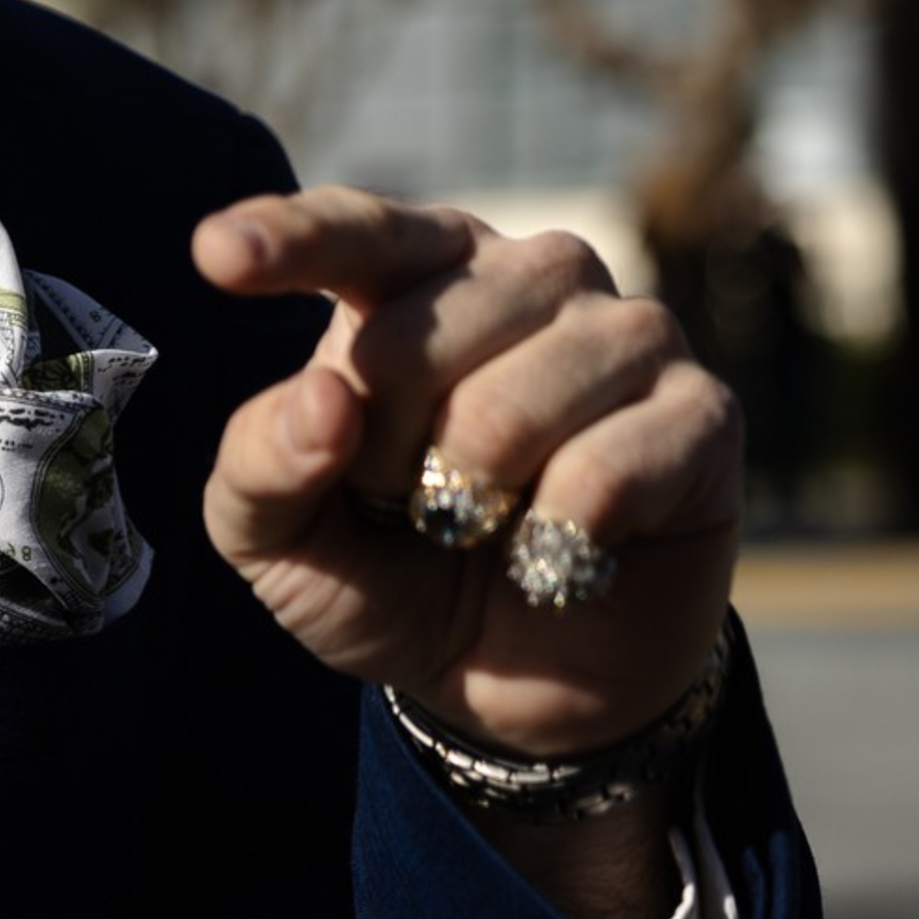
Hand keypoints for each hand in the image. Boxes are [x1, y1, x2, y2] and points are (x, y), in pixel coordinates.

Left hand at [193, 189, 734, 763]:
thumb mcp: (283, 543)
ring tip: (487, 523)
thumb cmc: (390, 573)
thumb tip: (324, 400)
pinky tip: (563, 549)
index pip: (357, 235)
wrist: (514, 682)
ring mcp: (629, 332)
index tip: (216, 255)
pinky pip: (602, 472)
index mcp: (418, 280)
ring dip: (470, 501)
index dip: (292, 240)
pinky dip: (554, 540)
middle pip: (416, 337)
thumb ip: (261, 469)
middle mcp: (531, 276)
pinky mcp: (702, 413)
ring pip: (511, 405)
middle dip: (385, 456)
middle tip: (414, 502)